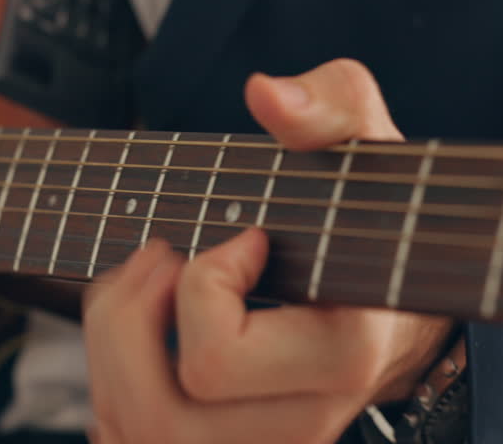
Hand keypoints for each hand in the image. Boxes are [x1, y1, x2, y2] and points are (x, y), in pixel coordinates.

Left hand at [83, 59, 454, 443]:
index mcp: (343, 360)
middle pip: (160, 413)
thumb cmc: (371, 215)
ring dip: (109, 346)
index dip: (204, 284)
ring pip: (133, 434)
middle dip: (130, 317)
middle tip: (165, 254)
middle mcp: (302, 426)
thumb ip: (329, 107)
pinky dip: (109, 385)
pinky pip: (128, 442)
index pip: (217, 360)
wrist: (393, 298)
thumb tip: (265, 94)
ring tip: (143, 282)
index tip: (248, 235)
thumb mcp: (365, 145)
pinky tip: (141, 332)